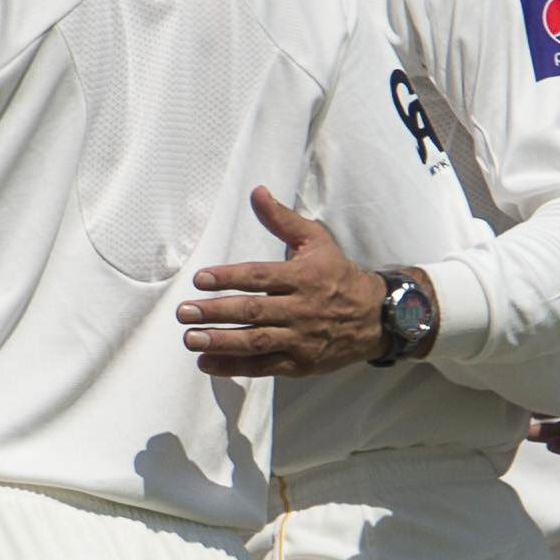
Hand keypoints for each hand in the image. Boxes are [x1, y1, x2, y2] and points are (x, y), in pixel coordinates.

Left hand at [178, 190, 390, 373]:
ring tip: (191, 339)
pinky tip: (207, 362)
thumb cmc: (337, 275)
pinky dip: (235, 366)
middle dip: (216, 312)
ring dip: (221, 341)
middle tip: (183, 312)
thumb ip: (283, 219)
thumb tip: (257, 192)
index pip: (260, 276)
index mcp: (303, 276)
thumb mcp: (316, 241)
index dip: (228, 278)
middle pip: (253, 310)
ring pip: (256, 341)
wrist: (375, 318)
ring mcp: (300, 339)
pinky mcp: (300, 363)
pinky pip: (264, 366)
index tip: (200, 280)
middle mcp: (301, 308)